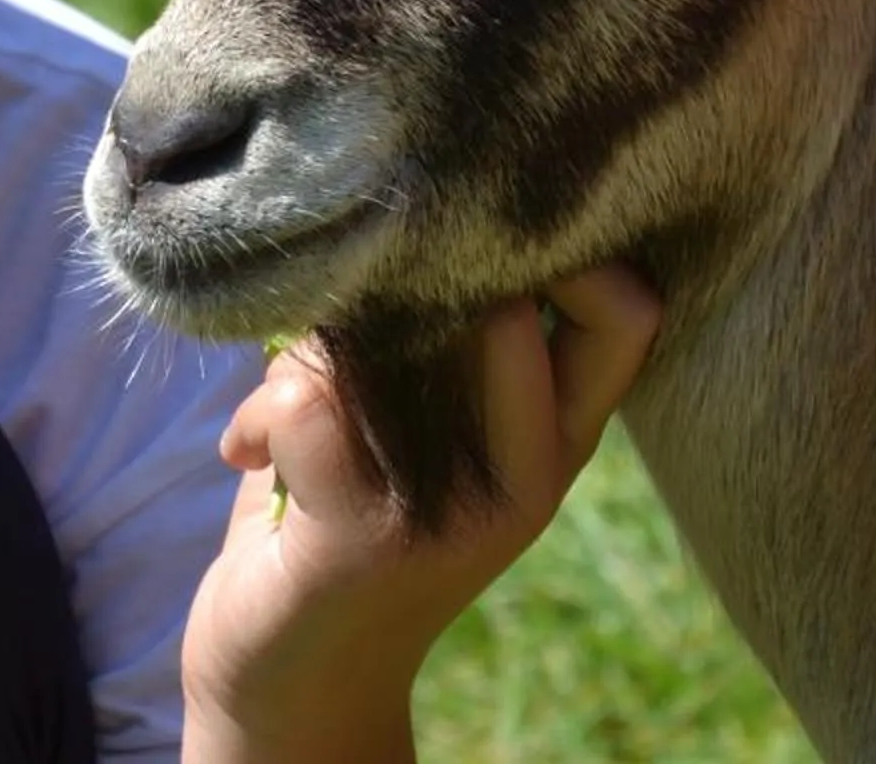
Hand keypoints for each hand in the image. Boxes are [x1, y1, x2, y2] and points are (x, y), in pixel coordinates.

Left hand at [178, 268, 661, 763]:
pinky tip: (247, 453)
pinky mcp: (366, 538)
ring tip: (283, 391)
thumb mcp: (425, 424)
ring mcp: (453, 508)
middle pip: (503, 303)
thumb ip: (436, 328)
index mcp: (556, 436)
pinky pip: (304, 401)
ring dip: (308, 351)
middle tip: (340, 314)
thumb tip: (399, 191)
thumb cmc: (345, 515)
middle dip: (398, 274)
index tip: (459, 232)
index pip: (629, 310)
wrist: (297, 684)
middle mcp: (530, 473)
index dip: (562, 242)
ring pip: (387, 337)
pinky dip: (255, 412)